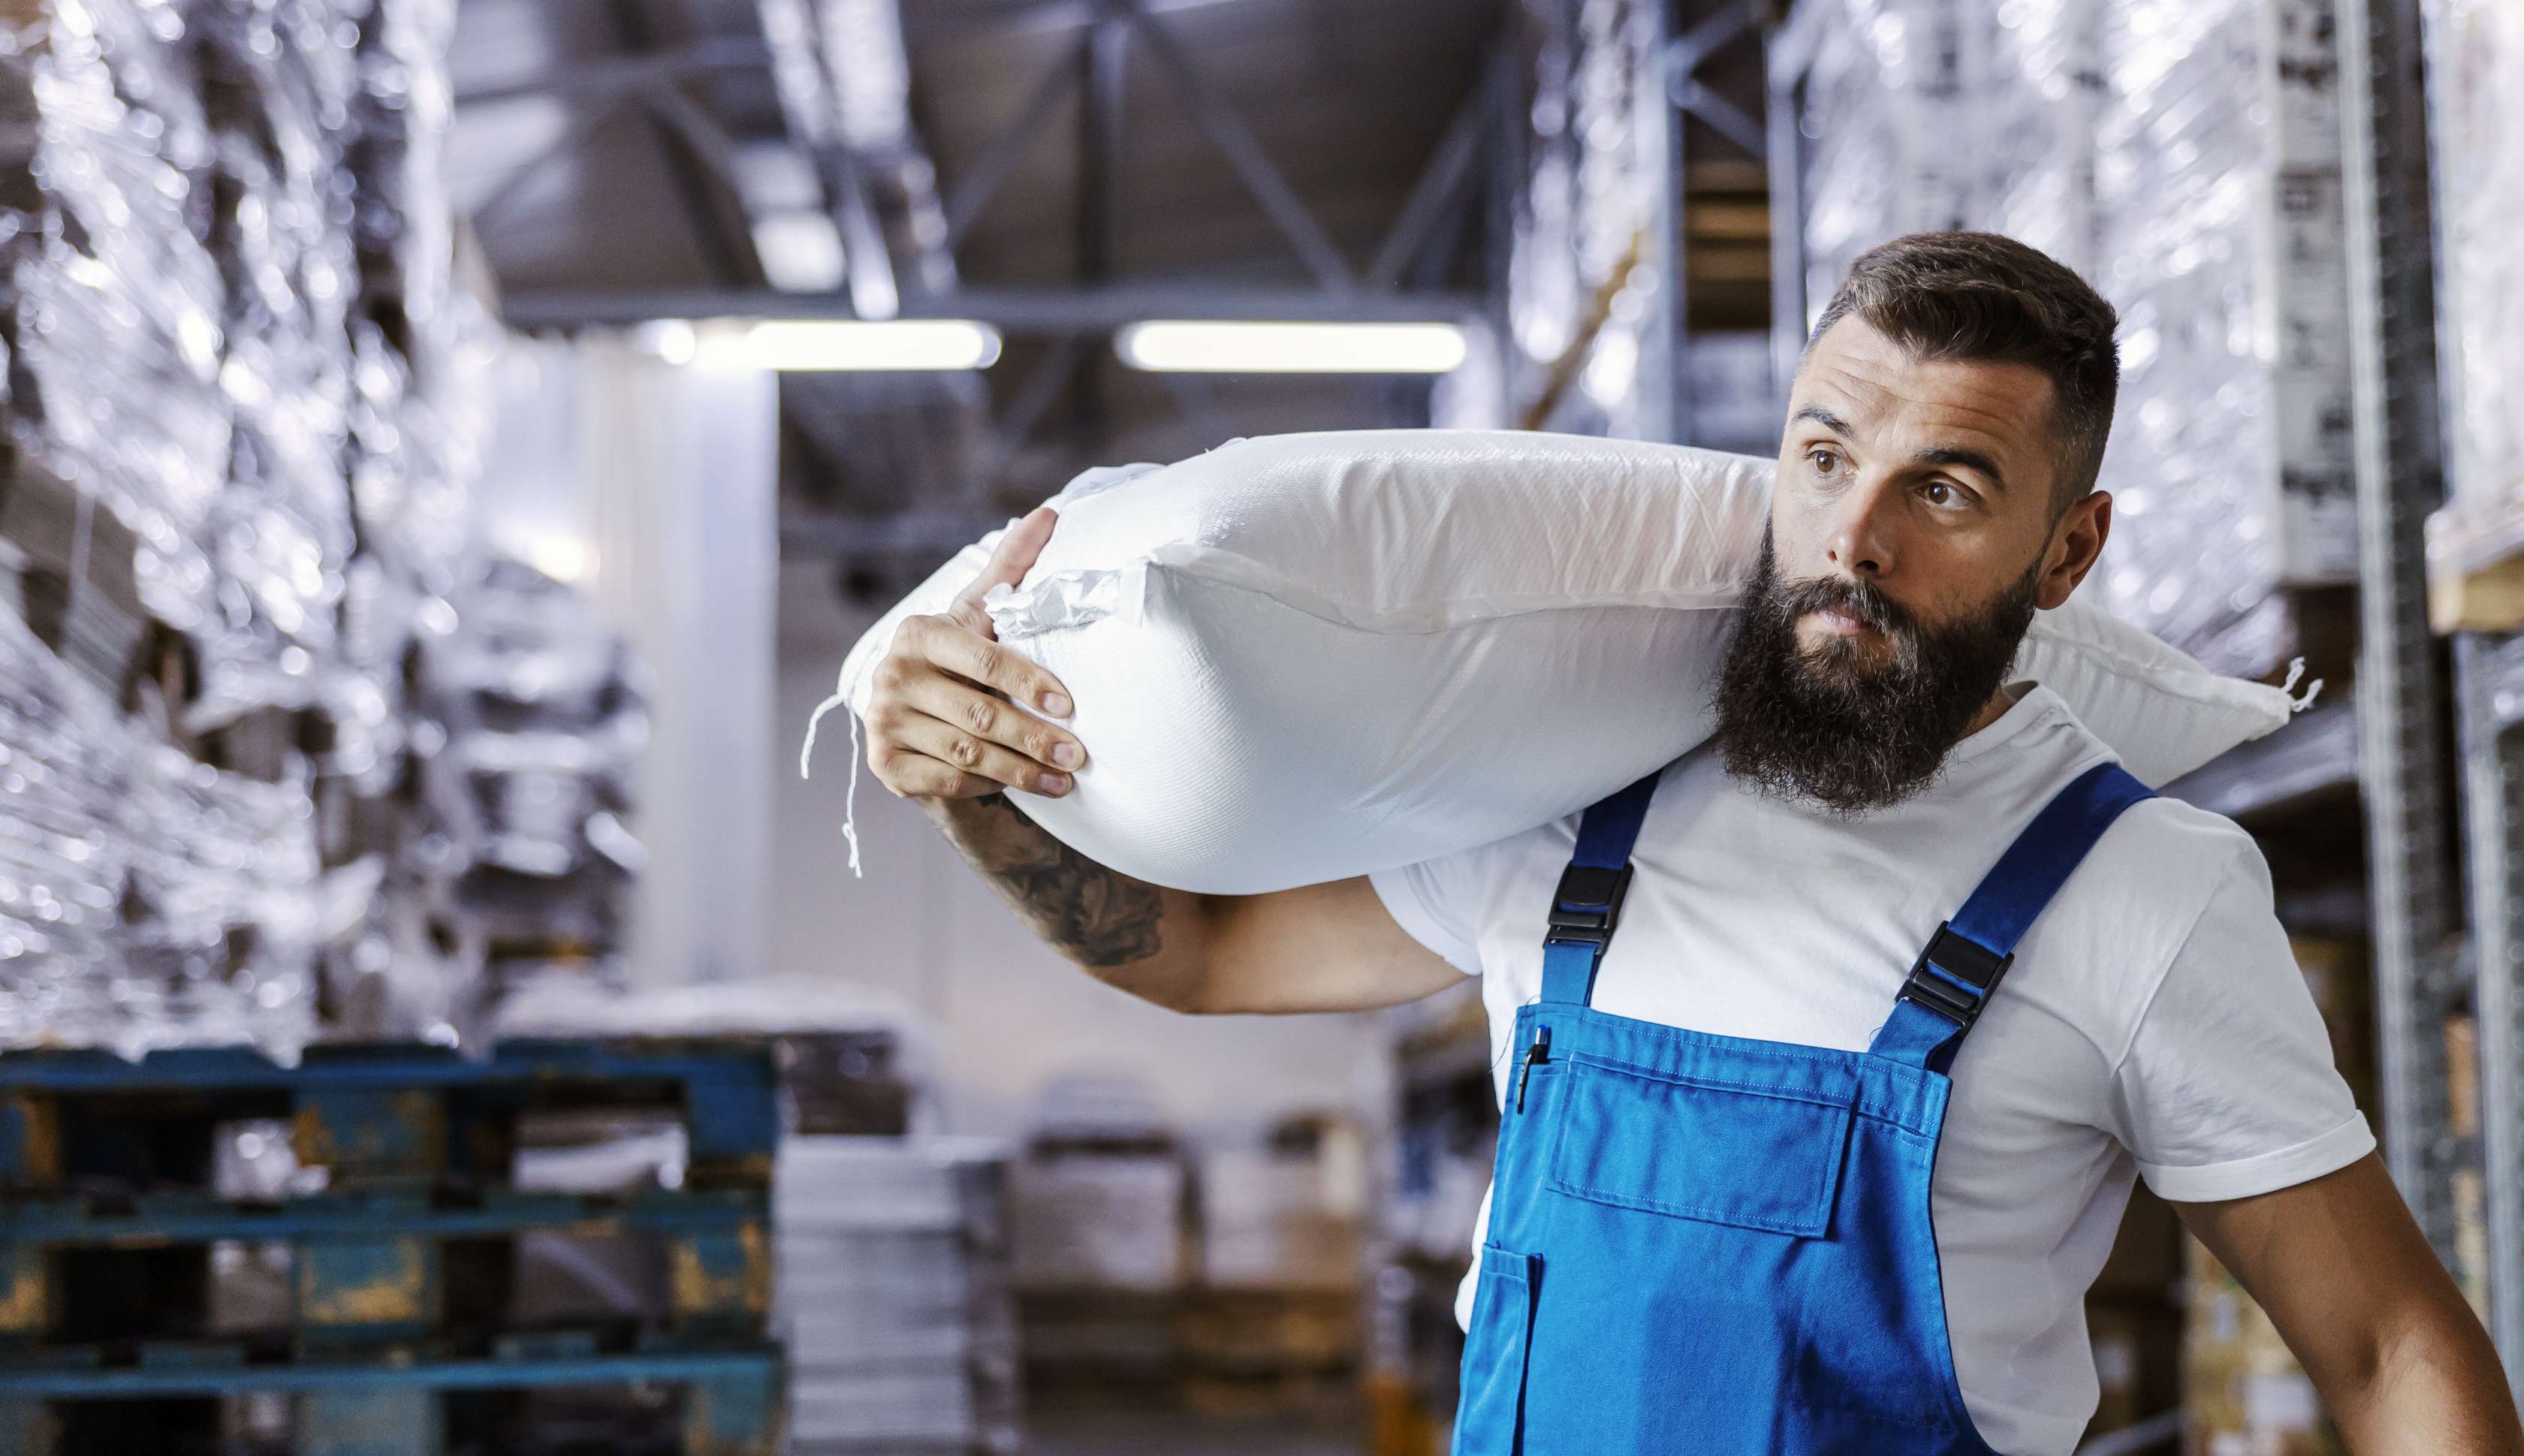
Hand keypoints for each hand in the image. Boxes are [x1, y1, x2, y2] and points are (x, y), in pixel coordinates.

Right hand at [865, 506, 1087, 799]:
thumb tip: (1050, 513)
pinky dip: (988, 788)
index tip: (1070, 705)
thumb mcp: (983, 615)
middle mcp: (891, 675)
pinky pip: (947, 782)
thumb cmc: (964, 661)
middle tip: (1077, 755)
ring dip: (1021, 770)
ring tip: (1064, 778)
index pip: (984, 658)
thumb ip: (1012, 567)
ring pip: (967, 753)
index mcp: (919, 632)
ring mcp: (883, 722)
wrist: (922, 723)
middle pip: (978, 712)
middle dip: (1034, 737)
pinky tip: (1024, 791)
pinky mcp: (884, 766)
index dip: (1029, 682)